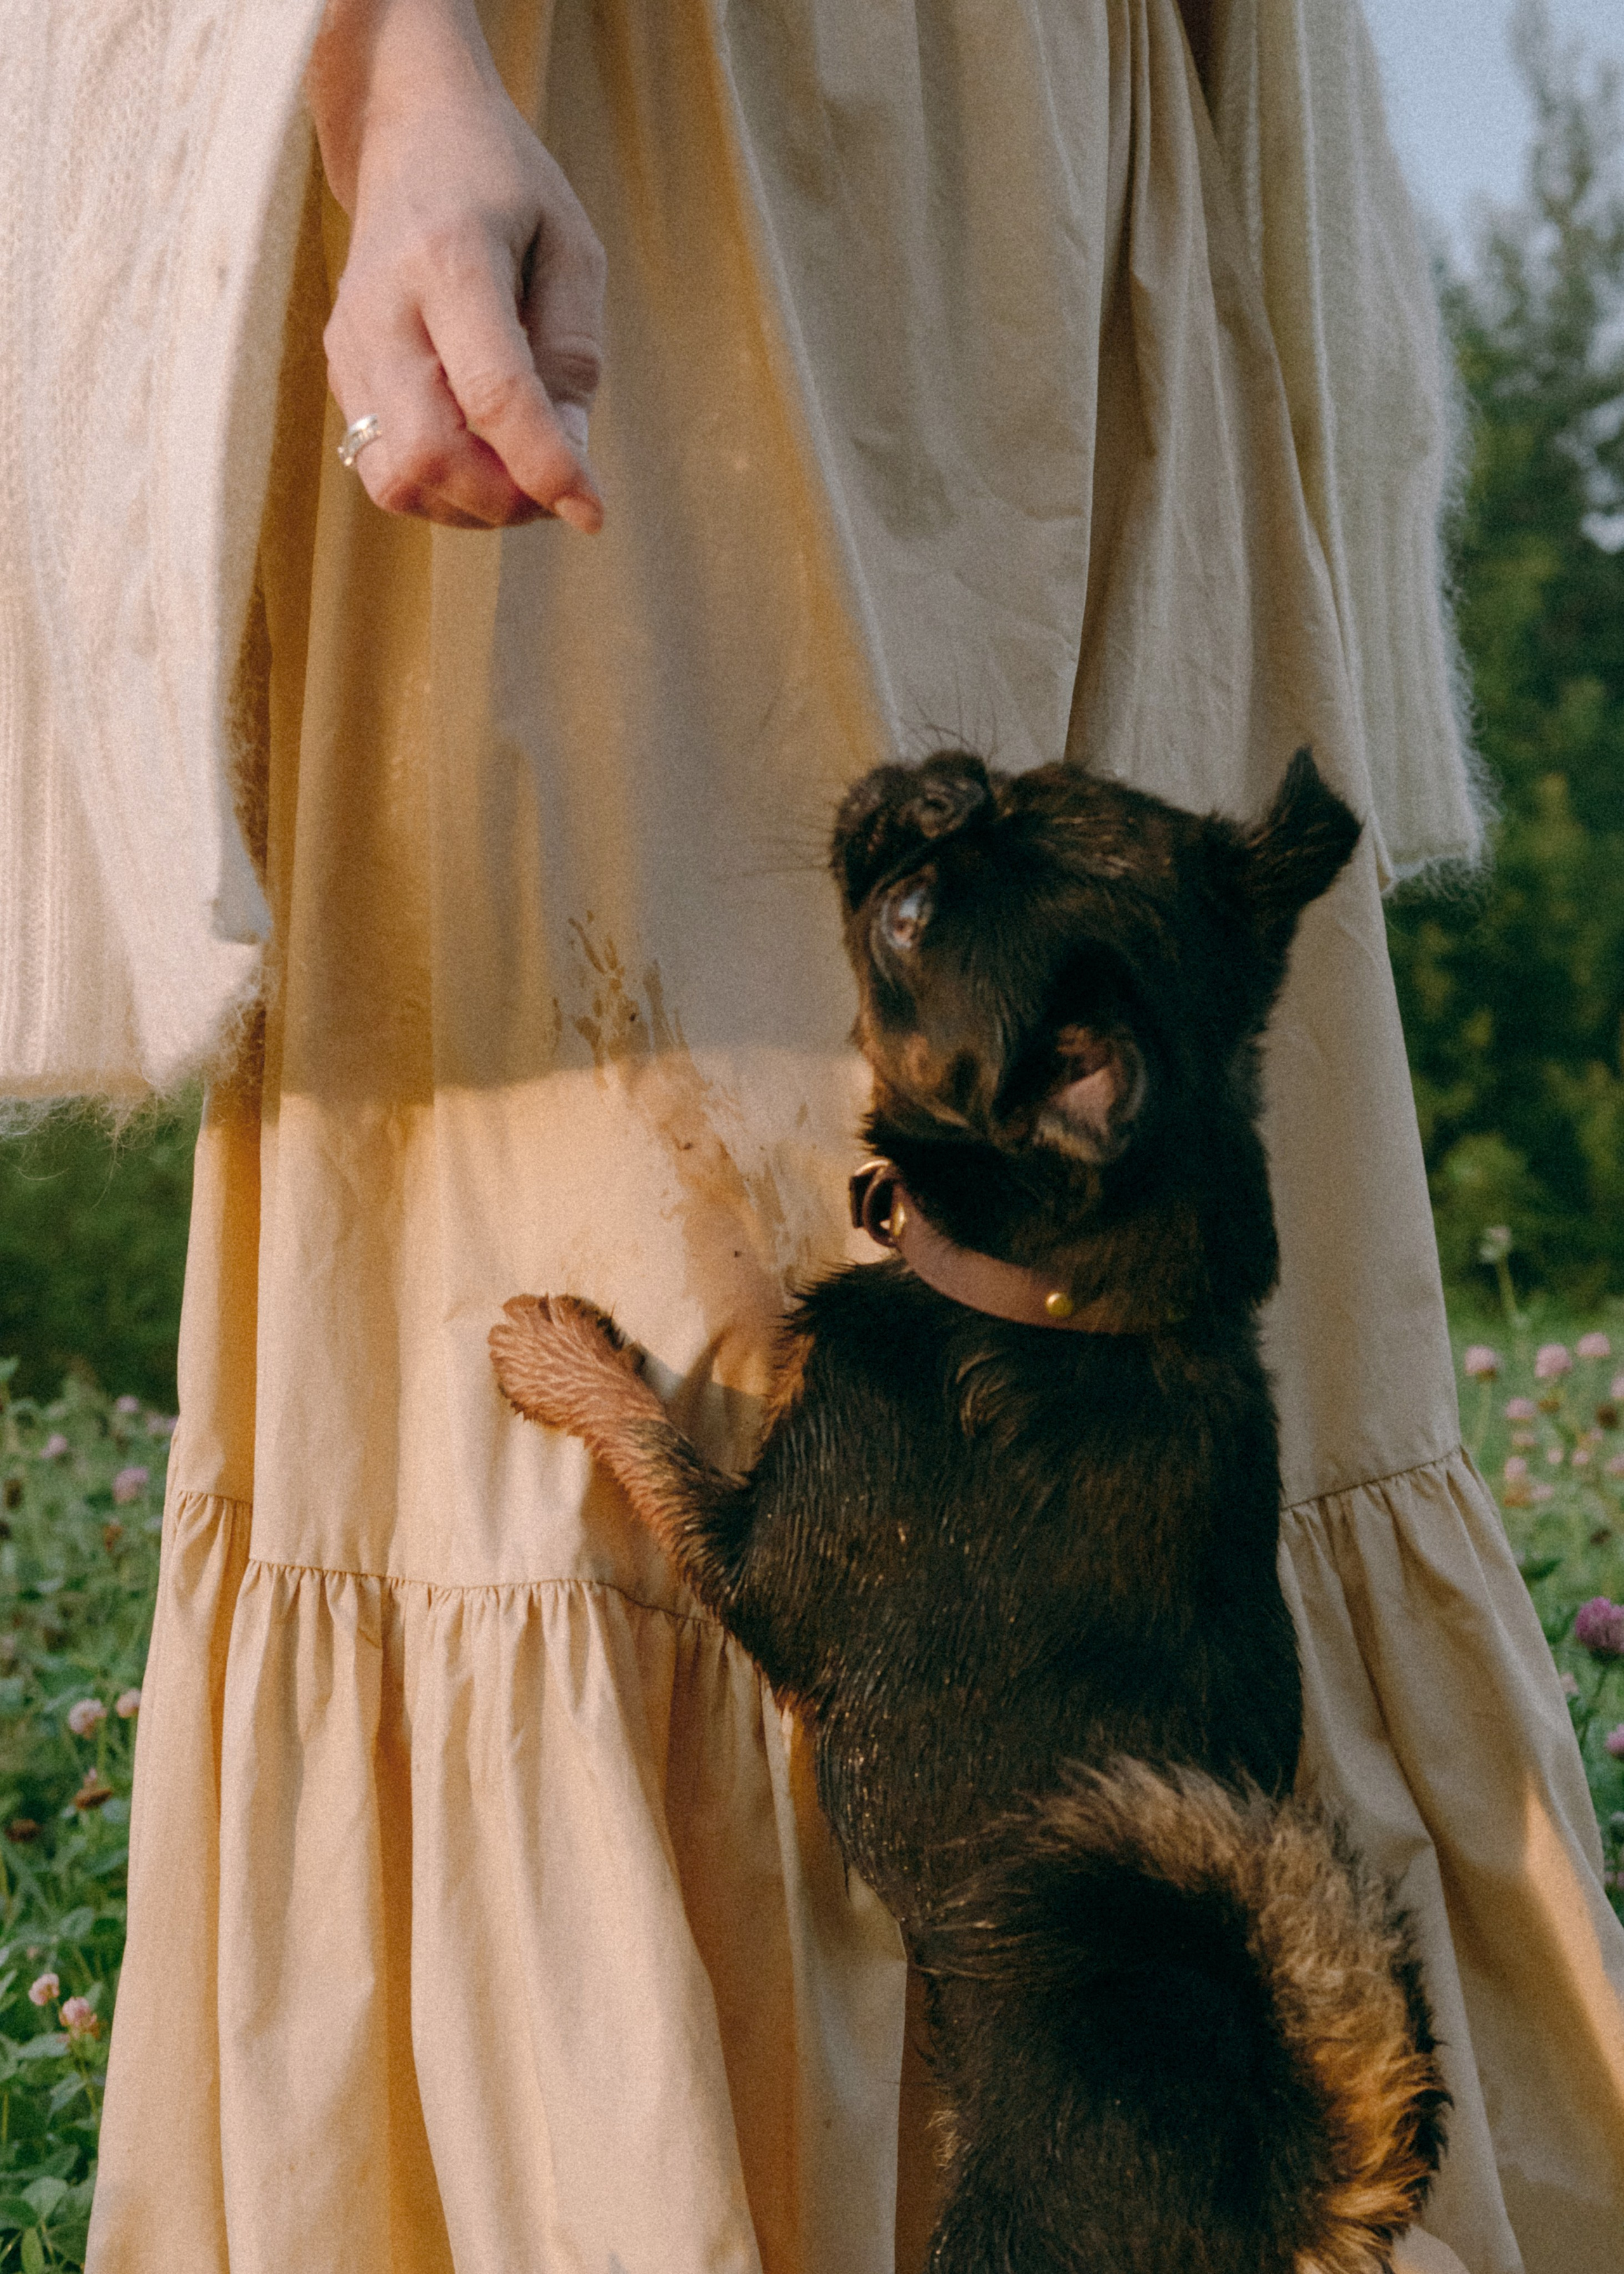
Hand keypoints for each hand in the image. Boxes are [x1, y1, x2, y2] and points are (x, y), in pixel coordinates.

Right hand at [307, 0, 604, 529]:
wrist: (408, 131)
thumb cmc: (505, 187)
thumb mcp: (570, 248)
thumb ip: (572, 353)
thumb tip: (569, 458)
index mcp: (449, 259)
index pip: (493, 396)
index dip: (547, 468)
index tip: (593, 513)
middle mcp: (384, 308)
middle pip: (430, 454)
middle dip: (502, 500)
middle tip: (554, 490)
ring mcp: (351, 344)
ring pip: (397, 479)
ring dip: (468, 506)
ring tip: (518, 475)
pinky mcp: (341, 371)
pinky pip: (384, 467)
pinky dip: (440, 488)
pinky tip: (480, 456)